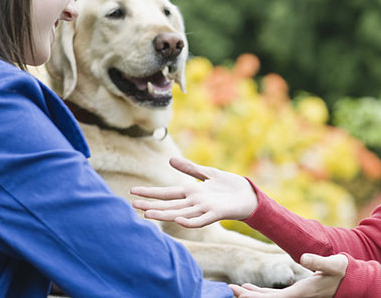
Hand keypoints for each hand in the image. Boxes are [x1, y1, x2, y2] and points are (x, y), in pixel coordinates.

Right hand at [130, 157, 257, 227]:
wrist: (248, 195)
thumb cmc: (229, 186)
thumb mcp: (207, 173)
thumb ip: (189, 168)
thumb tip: (170, 160)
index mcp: (191, 192)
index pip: (166, 193)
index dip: (150, 193)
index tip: (133, 192)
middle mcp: (194, 202)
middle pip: (169, 204)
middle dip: (151, 204)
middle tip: (132, 206)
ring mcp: (204, 208)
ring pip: (180, 212)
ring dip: (164, 214)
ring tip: (147, 213)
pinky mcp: (216, 213)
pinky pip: (201, 219)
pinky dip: (190, 221)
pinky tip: (178, 220)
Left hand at [229, 253, 347, 297]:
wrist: (353, 281)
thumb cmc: (343, 272)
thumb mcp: (334, 264)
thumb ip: (319, 261)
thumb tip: (304, 258)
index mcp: (302, 293)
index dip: (255, 297)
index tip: (239, 291)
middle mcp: (296, 297)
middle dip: (248, 296)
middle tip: (229, 288)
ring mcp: (296, 296)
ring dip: (252, 295)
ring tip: (236, 289)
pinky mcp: (297, 293)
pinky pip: (275, 296)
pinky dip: (261, 293)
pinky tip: (251, 288)